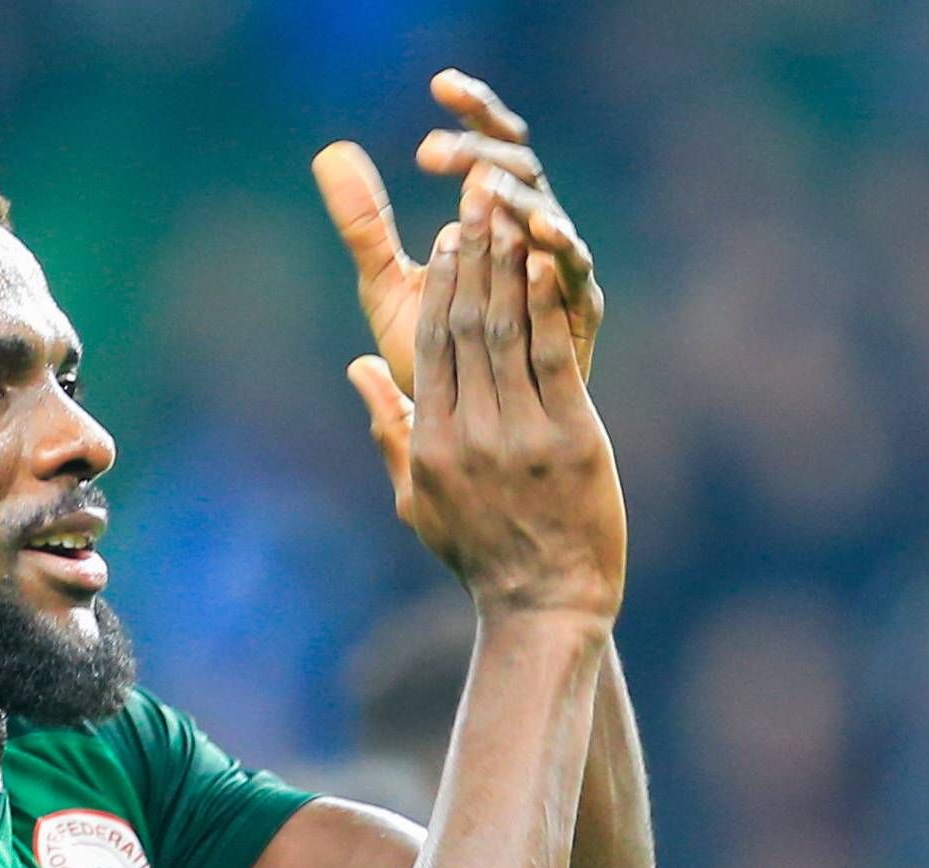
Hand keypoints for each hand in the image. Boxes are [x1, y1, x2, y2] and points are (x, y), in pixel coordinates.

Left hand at [312, 69, 603, 395]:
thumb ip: (365, 224)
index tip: (440, 83)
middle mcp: (529, 230)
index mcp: (490, 214)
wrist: (464, 428)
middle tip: (436, 152)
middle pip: (522, 166)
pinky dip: (557, 252)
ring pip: (548, 214)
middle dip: (483, 151)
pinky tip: (537, 237)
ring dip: (517, 198)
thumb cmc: (435, 353)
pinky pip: (573, 273)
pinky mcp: (577, 311)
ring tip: (483, 188)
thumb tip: (328, 151)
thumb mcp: (386, 282)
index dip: (473, 108)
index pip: (487, 143)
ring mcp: (557, 268)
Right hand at [357, 189, 624, 619]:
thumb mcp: (419, 498)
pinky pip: (554, 360)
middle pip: (464, 327)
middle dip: (471, 258)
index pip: (427, 348)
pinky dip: (549, 308)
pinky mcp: (571, 439)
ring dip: (507, 266)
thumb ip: (390, 429)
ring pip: (505, 333)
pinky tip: (548, 263)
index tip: (445, 239)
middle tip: (476, 200)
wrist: (543, 605)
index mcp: (431, 444)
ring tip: (510, 212)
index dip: (438, 287)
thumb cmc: (480, 554)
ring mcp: (520, 435)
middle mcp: (469, 432)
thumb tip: (357, 370)